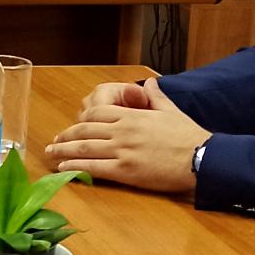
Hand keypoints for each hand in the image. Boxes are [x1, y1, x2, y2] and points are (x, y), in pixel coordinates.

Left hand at [45, 79, 208, 194]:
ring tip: (52, 152)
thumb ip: (156, 97)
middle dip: (67, 136)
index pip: (97, 113)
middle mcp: (122, 131)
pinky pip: (94, 167)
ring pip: (84, 148)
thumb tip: (151, 83)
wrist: (203, 158)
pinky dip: (76, 167)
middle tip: (54, 140)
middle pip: (85, 131)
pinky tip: (64, 168)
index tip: (72, 126)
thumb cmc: (190, 136)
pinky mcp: (126, 171)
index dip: (81, 121)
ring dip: (64, 150)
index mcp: (132, 116)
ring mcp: (122, 150)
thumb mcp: (171, 111)